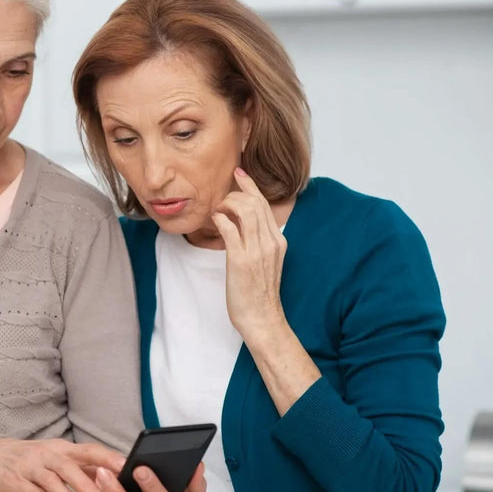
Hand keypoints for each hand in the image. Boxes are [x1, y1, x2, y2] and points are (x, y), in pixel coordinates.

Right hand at [0, 438, 124, 491]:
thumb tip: (110, 476)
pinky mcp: (14, 481)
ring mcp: (29, 466)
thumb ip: (79, 467)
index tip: (128, 468)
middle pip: (70, 465)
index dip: (108, 458)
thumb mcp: (53, 457)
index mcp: (60, 448)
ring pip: (54, 482)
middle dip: (88, 483)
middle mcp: (46, 454)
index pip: (89, 450)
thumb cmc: (26, 459)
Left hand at [211, 167, 287, 339]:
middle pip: (256, 202)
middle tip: (223, 191)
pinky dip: (220, 219)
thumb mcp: (266, 262)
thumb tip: (241, 224)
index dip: (251, 186)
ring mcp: (257, 251)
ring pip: (245, 210)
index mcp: (278, 241)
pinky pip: (230, 229)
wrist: (262, 318)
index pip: (265, 205)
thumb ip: (259, 242)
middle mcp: (270, 242)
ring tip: (218, 209)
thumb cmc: (260, 293)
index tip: (240, 173)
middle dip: (237, 190)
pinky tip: (214, 220)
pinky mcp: (241, 260)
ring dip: (227, 204)